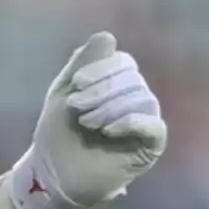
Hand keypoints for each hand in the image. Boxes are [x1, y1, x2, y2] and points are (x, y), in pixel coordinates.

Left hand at [7, 32, 166, 208]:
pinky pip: (155, 127)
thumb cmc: (57, 133)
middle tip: (76, 109)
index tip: (75, 86)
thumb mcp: (64, 91)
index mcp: (116, 86)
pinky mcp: (148, 149)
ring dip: (110, 107)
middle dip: (102, 90)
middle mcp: (134, 102)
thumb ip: (83, 62)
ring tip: (87, 124)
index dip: (101, 69)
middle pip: (133, 80)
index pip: (123, 62)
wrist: (52, 173)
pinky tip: (109, 130)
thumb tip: (107, 35)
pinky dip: (134, 122)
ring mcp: (143, 125)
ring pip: (143, 99)